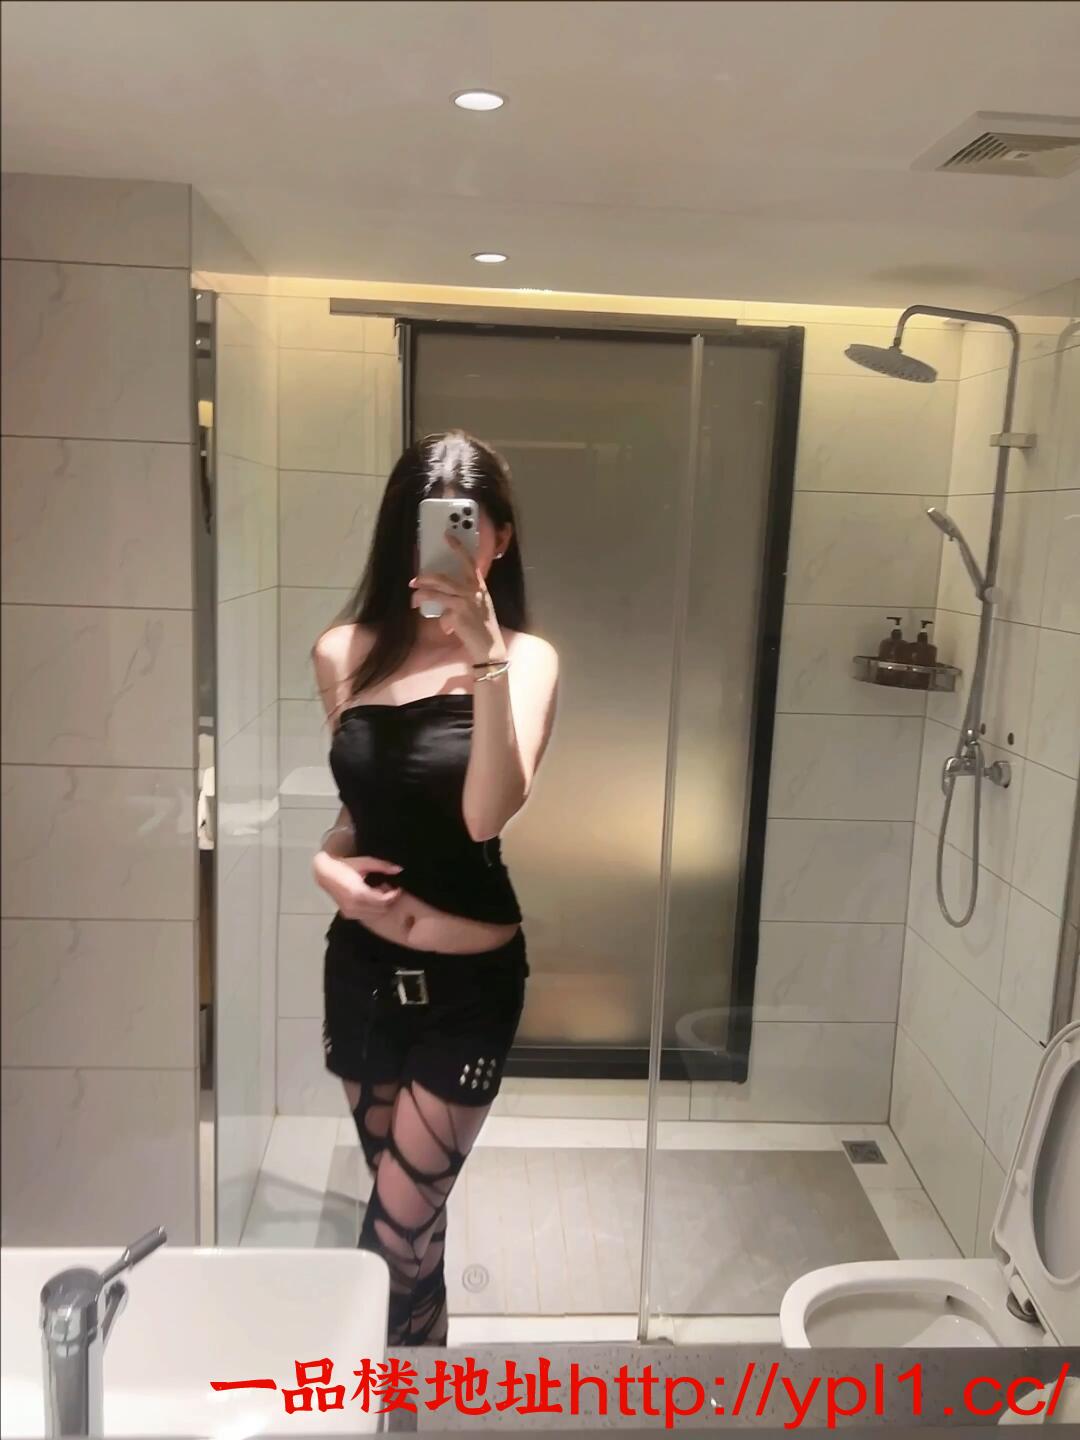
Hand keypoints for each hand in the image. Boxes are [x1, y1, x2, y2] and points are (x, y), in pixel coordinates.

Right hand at [321, 855, 402, 918]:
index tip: (397, 887)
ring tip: (378, 891)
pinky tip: (370, 897)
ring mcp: (350, 912)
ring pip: (375, 915)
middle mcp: (354, 906)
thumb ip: (382, 866)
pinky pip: (367, 916)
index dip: (393, 895)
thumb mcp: (364, 862)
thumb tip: (399, 869)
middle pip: (381, 910)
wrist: (324, 873)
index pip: (383, 901)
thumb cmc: (345, 866)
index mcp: (358, 893)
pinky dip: (372, 909)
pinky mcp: (348, 914)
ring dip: (380, 905)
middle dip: (388, 900)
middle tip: (387, 888)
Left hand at [410, 533, 506, 664]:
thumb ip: (464, 599)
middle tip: (414, 580)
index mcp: (480, 586)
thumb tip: (445, 605)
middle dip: (425, 578)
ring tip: (414, 597)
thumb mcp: (478, 608)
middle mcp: (473, 590)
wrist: (489, 646)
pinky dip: (435, 614)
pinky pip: (439, 607)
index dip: (458, 548)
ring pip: (436, 590)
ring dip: (421, 593)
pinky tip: (434, 619)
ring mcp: (465, 600)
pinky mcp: (457, 612)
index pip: (469, 562)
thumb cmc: (483, 629)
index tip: (448, 536)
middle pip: (443, 578)